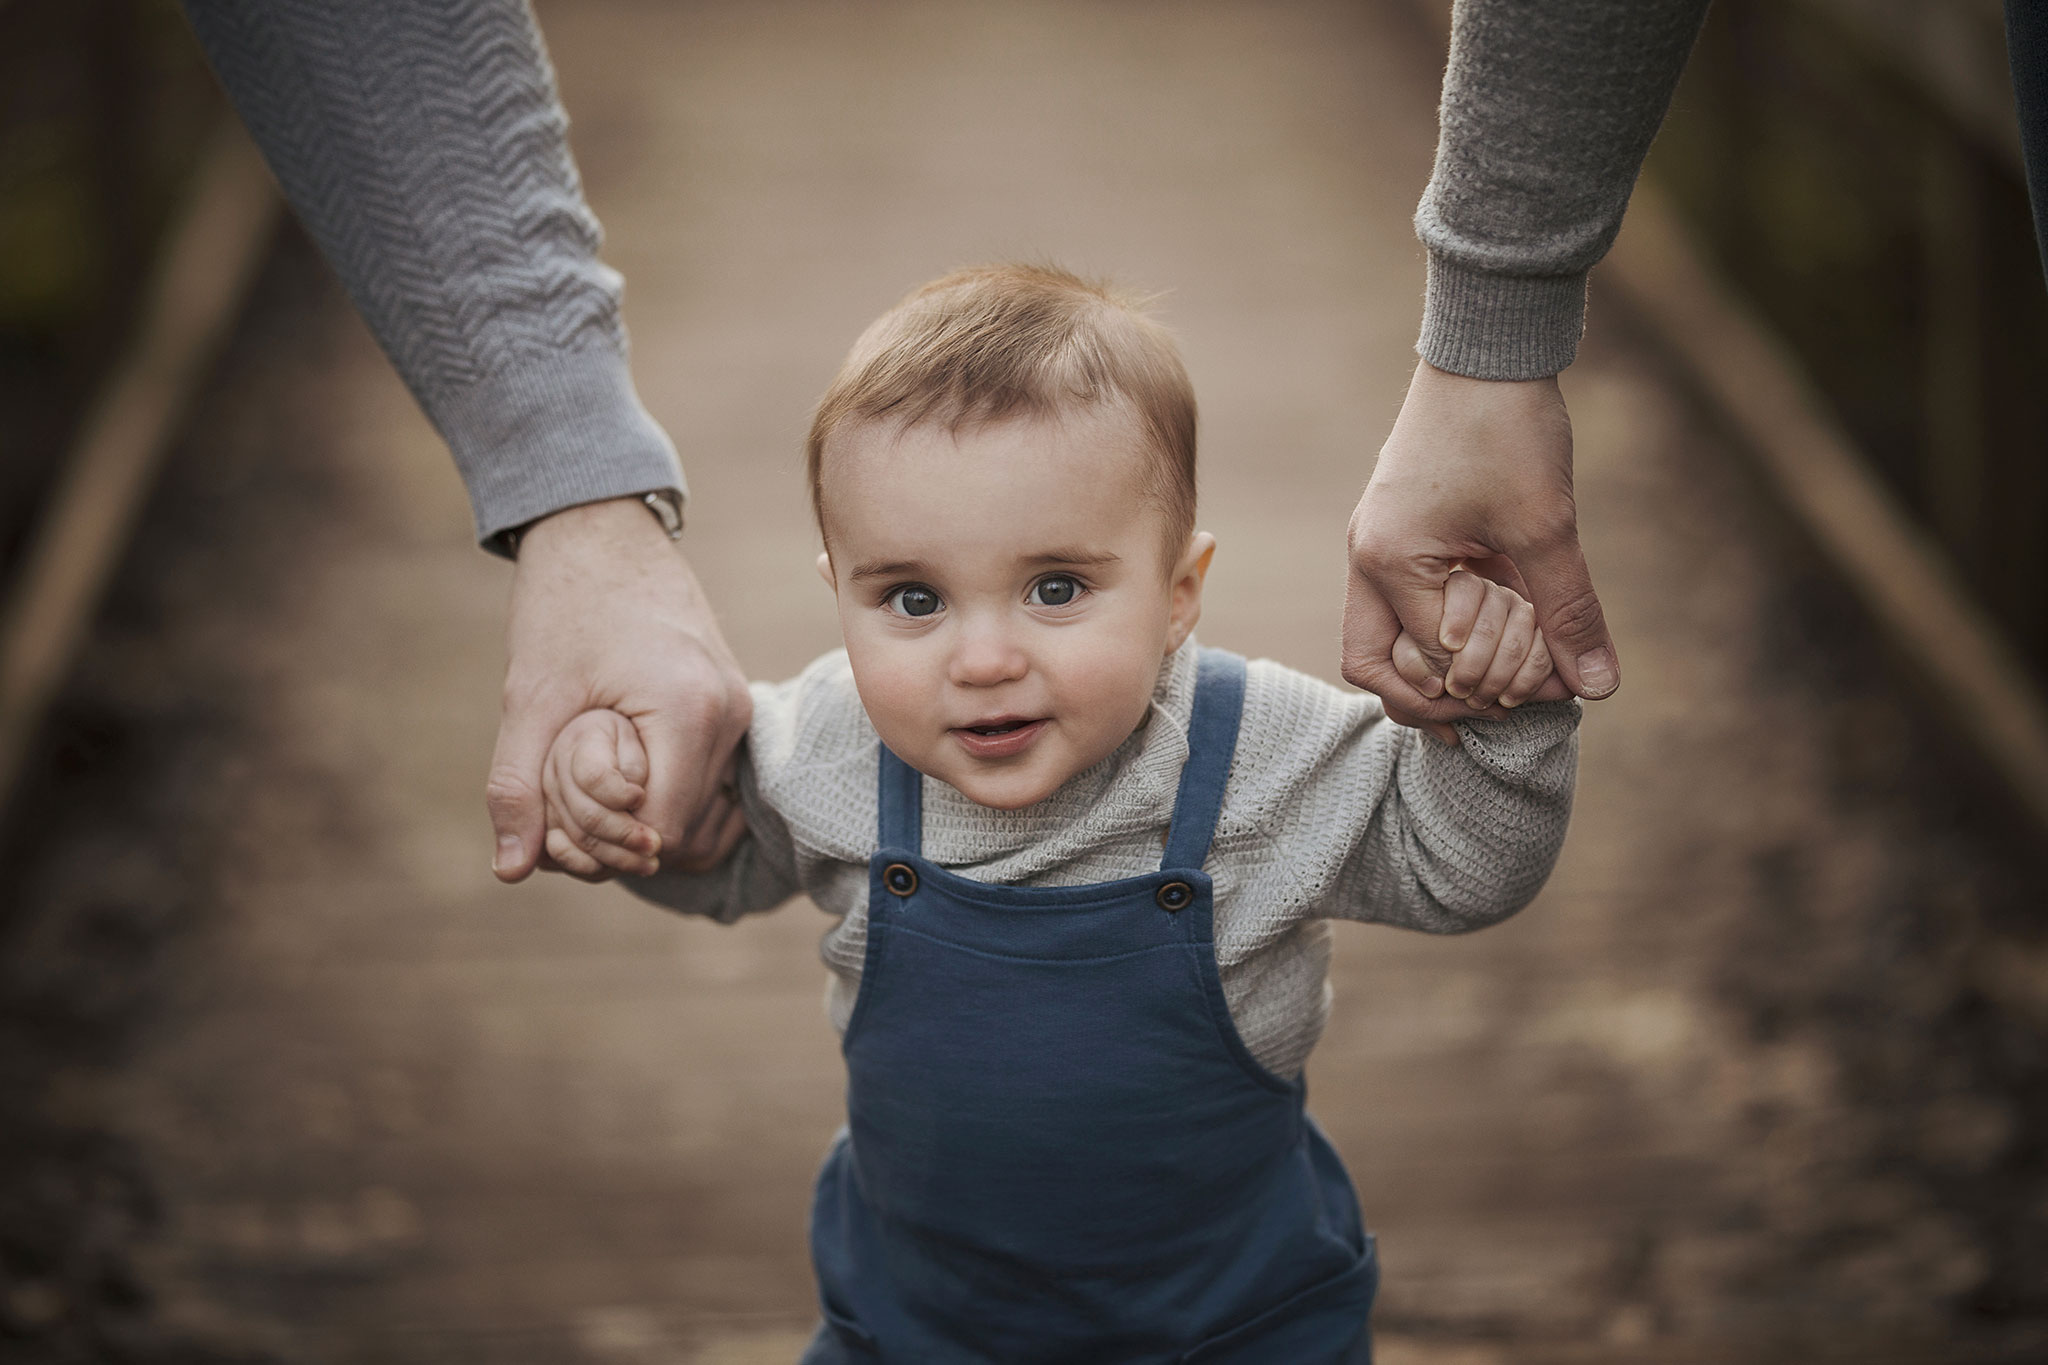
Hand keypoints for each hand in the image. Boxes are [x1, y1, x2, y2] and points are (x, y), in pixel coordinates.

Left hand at [487, 497, 750, 882]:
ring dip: (642, 818)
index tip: (557, 828)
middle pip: (686, 831)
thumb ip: (518, 785)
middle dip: (620, 838)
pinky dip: (660, 791)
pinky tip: (613, 769)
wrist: (602, 530)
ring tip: (582, 788)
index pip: (662, 833)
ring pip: (698, 811)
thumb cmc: (564, 605)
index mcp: (690, 712)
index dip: (604, 847)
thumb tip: (510, 869)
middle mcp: (732, 715)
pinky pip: (704, 780)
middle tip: (560, 815)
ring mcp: (740, 709)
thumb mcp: (530, 697)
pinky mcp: (732, 704)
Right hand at [1343, 361, 1613, 724]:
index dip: (1486, 688)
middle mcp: (1369, 558)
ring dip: (1451, 662)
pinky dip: (1457, 626)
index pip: (1427, 665)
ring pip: (1392, 639)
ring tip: (1514, 666)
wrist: (1488, 344)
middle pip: (1375, 667)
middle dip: (1442, 696)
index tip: (1544, 685)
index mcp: (1389, 561)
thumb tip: (1598, 688)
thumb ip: (1569, 613)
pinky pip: (1416, 603)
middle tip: (1509, 700)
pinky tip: (1509, 626)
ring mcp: (1380, 544)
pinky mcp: (1403, 531)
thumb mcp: (1547, 526)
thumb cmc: (1509, 426)